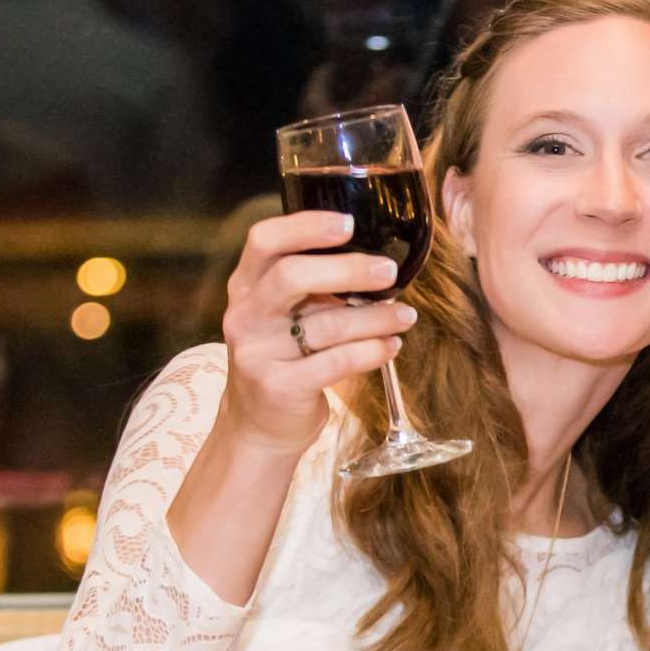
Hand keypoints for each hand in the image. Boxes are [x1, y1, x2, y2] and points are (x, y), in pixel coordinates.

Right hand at [217, 210, 418, 454]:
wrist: (258, 427)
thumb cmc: (283, 359)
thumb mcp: (283, 316)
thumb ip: (311, 287)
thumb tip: (376, 261)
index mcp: (245, 286)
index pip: (264, 240)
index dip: (306, 226)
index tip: (349, 223)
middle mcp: (245, 315)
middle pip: (292, 275)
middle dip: (348, 270)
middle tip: (388, 272)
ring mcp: (258, 352)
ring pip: (327, 324)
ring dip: (376, 317)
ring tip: (405, 316)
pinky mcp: (280, 387)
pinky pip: (337, 362)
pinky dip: (372, 351)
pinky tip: (392, 345)